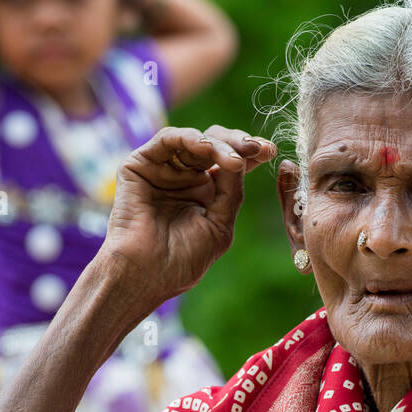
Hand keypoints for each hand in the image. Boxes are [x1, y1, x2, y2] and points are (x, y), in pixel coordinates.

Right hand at [100, 125, 275, 319]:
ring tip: (233, 159)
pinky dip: (189, 138)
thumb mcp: (220, 224)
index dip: (250, 154)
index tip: (271, 151)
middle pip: (215, 145)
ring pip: (194, 140)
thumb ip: (231, 191)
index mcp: (205, 194)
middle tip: (255, 148)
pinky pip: (167, 139)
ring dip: (218, 144)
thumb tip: (242, 158)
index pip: (230, 164)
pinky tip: (205, 149)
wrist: (147, 272)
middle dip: (238, 144)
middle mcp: (184, 178)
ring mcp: (163, 169)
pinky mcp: (140, 164)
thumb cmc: (182, 259)